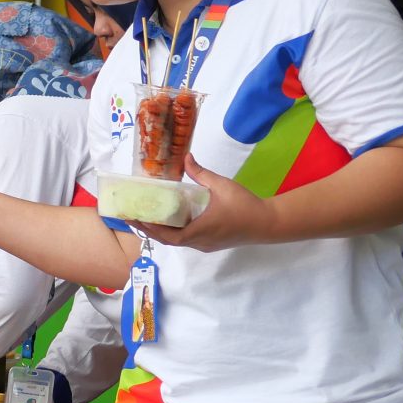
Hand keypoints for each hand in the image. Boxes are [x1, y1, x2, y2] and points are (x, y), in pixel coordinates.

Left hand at [130, 154, 276, 251]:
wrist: (269, 223)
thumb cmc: (245, 205)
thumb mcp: (222, 186)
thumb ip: (201, 173)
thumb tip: (186, 157)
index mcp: (199, 231)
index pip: (167, 235)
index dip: (148, 228)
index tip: (133, 217)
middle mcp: (199, 242)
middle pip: (168, 240)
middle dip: (149, 229)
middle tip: (134, 215)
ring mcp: (205, 245)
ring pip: (177, 241)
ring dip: (161, 231)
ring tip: (148, 217)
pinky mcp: (211, 243)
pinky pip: (187, 240)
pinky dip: (174, 231)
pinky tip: (170, 220)